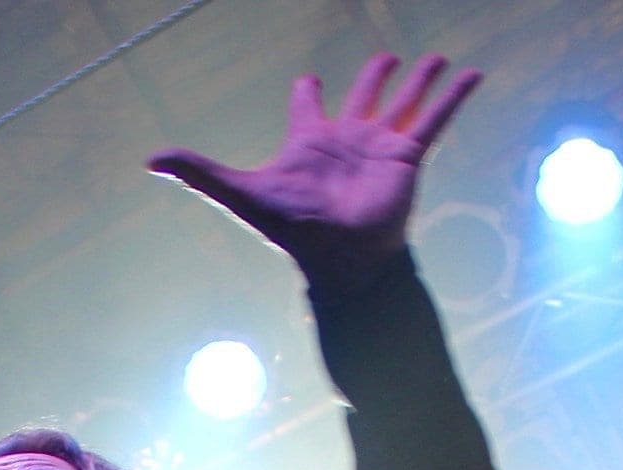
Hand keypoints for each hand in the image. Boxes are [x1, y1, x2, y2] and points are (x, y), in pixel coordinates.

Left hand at [146, 52, 481, 295]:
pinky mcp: (408, 156)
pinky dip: (455, 96)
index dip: (307, 92)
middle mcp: (347, 139)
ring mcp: (380, 146)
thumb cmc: (291, 229)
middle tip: (385, 57)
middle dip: (374, 76)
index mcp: (310, 141)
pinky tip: (473, 74)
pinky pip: (436, 119)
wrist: (338, 258)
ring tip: (436, 57)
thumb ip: (198, 172)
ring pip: (404, 100)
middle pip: (363, 95)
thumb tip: (149, 158)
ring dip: (420, 79)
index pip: (307, 106)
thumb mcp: (239, 191)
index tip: (308, 82)